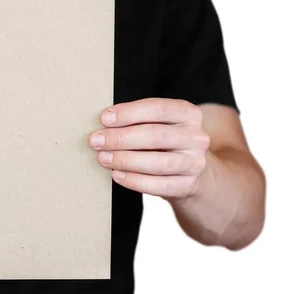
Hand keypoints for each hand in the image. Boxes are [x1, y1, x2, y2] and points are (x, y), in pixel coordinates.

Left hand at [88, 98, 209, 200]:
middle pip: (156, 135)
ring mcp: (195, 163)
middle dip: (121, 138)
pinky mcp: (188, 185)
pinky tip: (116, 175)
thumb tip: (104, 124)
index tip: (104, 118)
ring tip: (103, 158)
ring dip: (125, 160)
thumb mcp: (157, 124)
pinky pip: (159, 185)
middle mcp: (196, 137)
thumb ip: (136, 121)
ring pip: (158, 162)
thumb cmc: (163, 143)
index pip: (158, 108)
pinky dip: (134, 180)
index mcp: (188, 114)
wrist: (190, 172)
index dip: (129, 113)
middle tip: (96, 141)